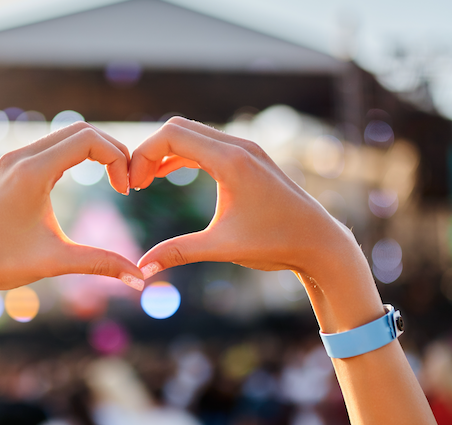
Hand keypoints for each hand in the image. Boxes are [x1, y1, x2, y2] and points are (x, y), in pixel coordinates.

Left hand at [0, 122, 144, 303]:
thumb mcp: (56, 261)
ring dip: (94, 151)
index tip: (127, 191)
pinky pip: (49, 147)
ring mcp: (11, 160)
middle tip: (127, 182)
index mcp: (32, 172)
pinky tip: (87, 178)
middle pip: (81, 130)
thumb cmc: (0, 263)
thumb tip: (141, 280)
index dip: (118, 159)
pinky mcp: (7, 168)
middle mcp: (20, 157)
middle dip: (112, 151)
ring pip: (65, 136)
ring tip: (114, 180)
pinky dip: (75, 154)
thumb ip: (101, 264)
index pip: (89, 140)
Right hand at [129, 117, 381, 331]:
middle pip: (178, 128)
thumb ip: (178, 252)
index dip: (143, 155)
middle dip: (149, 151)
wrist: (319, 243)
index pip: (171, 136)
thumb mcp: (221, 248)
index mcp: (231, 161)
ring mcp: (246, 149)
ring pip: (192, 134)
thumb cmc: (275, 244)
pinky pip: (207, 145)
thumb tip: (141, 269)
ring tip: (144, 181)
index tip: (132, 186)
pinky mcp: (250, 158)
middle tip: (133, 183)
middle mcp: (239, 147)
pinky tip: (167, 176)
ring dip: (166, 153)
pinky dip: (183, 156)